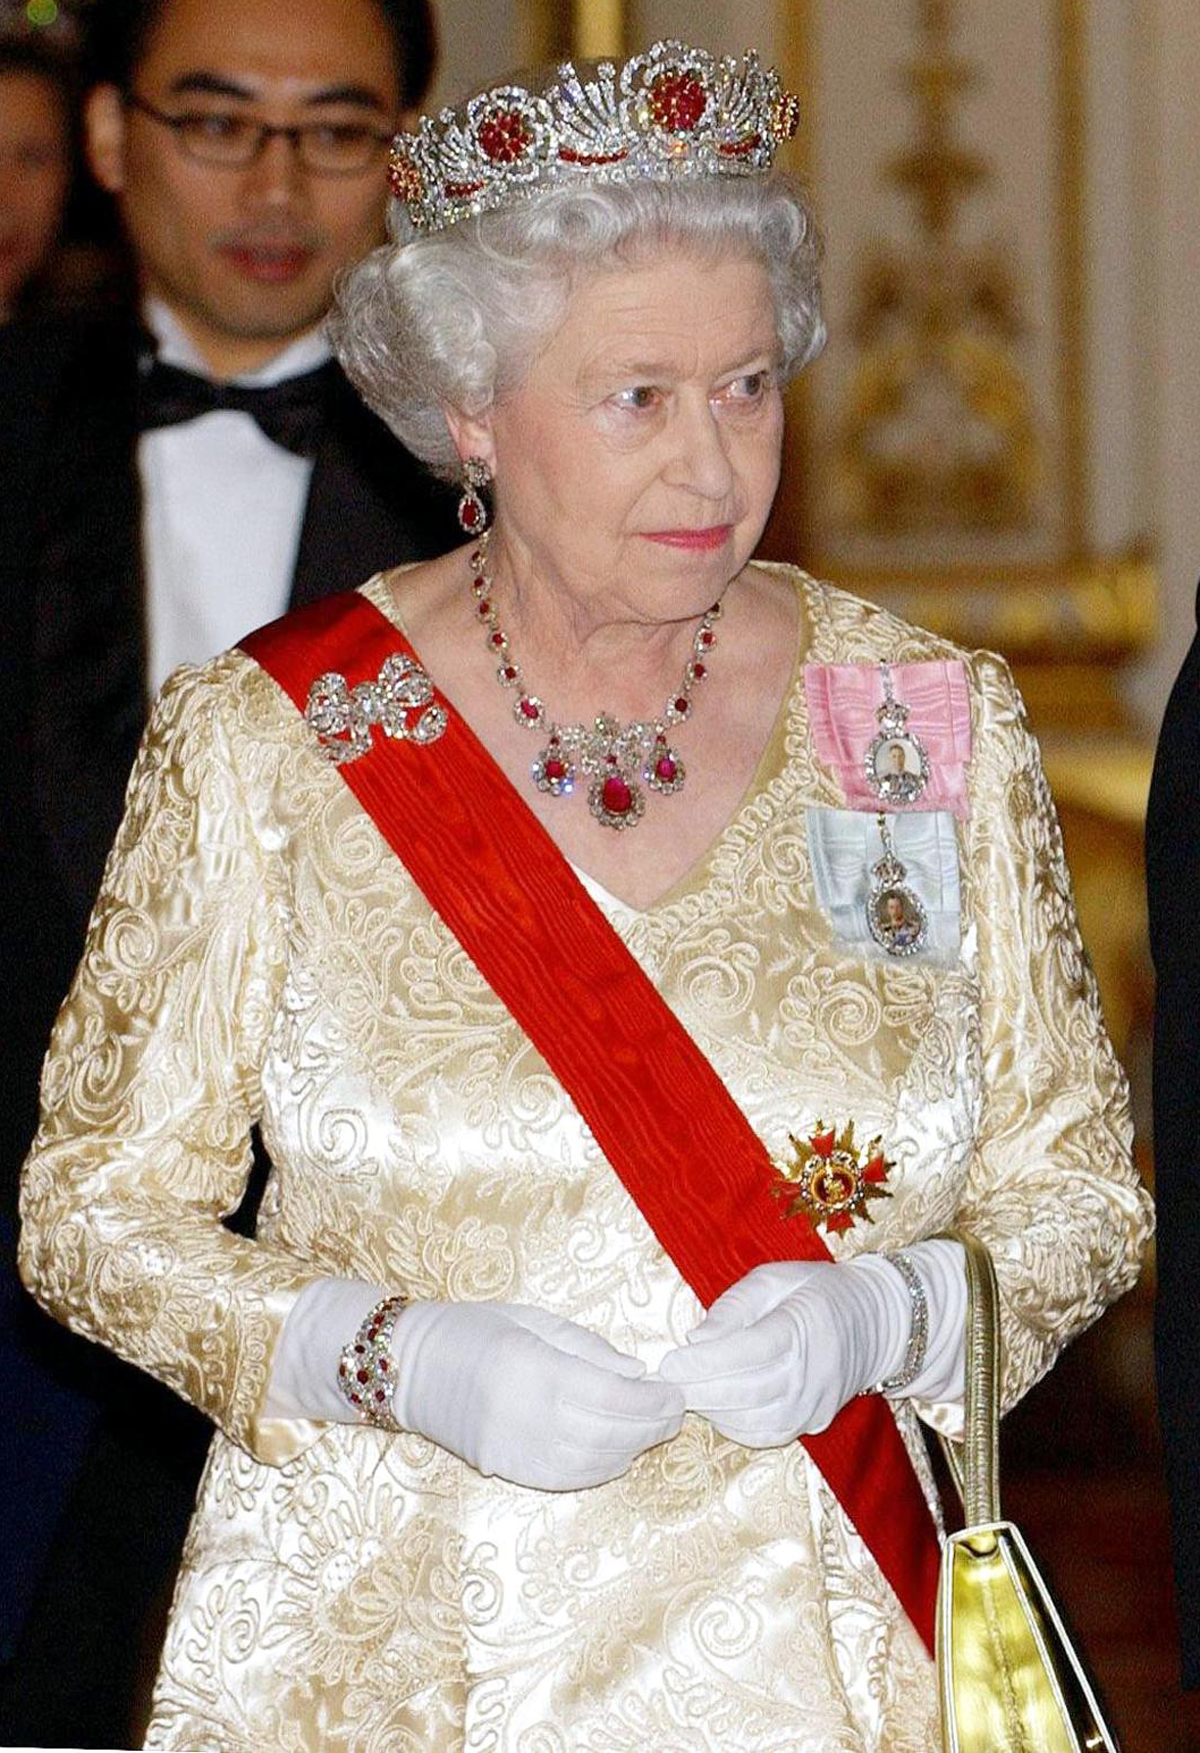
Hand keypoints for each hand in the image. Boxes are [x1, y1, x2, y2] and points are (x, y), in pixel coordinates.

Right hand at [391, 1301, 685, 1489]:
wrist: (409, 1366)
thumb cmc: (475, 1329)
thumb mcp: (534, 1321)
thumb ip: (589, 1348)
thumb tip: (639, 1374)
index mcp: (532, 1368)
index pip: (611, 1397)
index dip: (651, 1401)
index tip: (675, 1392)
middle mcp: (524, 1416)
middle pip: (608, 1434)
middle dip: (651, 1427)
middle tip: (674, 1412)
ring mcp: (513, 1451)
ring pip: (592, 1463)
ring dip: (631, 1449)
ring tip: (652, 1429)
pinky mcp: (504, 1471)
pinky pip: (566, 1479)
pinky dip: (600, 1469)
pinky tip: (617, 1452)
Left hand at [657, 1244, 964, 1446]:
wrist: (873, 1322)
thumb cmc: (814, 1292)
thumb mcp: (773, 1278)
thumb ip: (733, 1306)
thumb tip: (695, 1339)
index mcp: (802, 1326)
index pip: (750, 1352)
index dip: (706, 1363)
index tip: (670, 1363)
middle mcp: (812, 1372)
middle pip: (748, 1392)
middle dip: (699, 1391)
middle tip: (666, 1383)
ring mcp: (815, 1403)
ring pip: (754, 1421)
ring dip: (713, 1410)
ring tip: (688, 1391)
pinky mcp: (814, 1422)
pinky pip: (768, 1435)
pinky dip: (735, 1427)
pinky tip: (716, 1407)